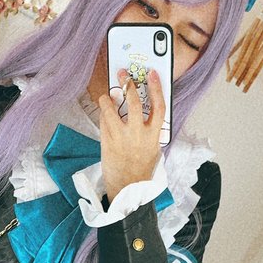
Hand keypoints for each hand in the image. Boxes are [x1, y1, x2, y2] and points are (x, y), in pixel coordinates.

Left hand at [99, 71, 164, 202]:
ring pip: (112, 110)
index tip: (152, 74)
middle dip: (128, 84)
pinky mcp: (107, 142)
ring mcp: (121, 137)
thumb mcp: (153, 149)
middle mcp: (138, 134)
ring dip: (108, 99)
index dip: (156, 88)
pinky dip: (103, 115)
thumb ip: (150, 130)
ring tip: (107, 95)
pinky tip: (104, 112)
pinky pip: (103, 122)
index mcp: (153, 135)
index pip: (158, 106)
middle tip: (123, 74)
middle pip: (134, 102)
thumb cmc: (141, 170)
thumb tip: (144, 111)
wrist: (127, 188)